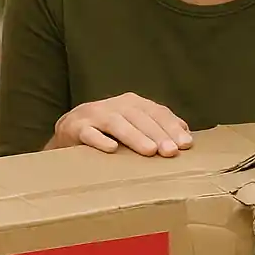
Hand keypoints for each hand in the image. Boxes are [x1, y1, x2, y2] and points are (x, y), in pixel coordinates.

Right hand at [52, 93, 192, 156]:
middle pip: (140, 118)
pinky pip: (88, 133)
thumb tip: (185, 133)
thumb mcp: (134, 125)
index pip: (157, 112)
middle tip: (171, 152)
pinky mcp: (75, 127)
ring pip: (117, 124)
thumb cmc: (108, 131)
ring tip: (150, 151)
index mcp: (132, 103)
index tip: (186, 145)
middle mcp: (115, 105)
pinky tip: (112, 149)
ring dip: (135, 137)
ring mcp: (94, 115)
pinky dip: (100, 140)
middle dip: (158, 134)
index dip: (172, 127)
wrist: (68, 131)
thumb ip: (157, 127)